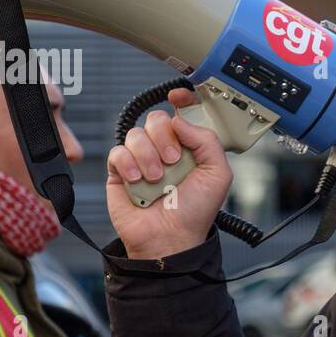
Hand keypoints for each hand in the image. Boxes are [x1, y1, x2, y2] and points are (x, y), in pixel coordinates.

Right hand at [106, 88, 232, 259]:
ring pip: (137, 134)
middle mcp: (166, 150)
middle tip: (174, 160)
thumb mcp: (218, 174)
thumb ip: (207, 140)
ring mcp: (142, 159)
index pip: (183, 114)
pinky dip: (129, 164)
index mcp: (191, 147)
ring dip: (148, 156)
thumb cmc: (195, 212)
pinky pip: (117, 151)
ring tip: (157, 179)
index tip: (178, 98)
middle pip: (157, 119)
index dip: (182, 100)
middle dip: (166, 137)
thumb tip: (180, 118)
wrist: (169, 238)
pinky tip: (138, 181)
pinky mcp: (120, 171)